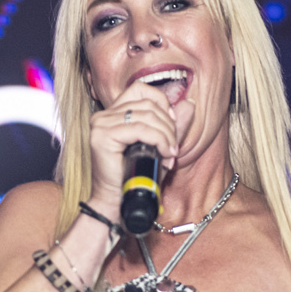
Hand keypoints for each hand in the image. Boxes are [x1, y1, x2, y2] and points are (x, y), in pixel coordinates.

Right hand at [85, 80, 179, 211]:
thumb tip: (189, 103)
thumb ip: (173, 125)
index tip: (171, 127)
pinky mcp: (102, 136)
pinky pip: (141, 129)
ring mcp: (101, 125)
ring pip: (147, 115)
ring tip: (170, 154)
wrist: (118, 202)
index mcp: (112, 113)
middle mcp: (103, 116)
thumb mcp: (160, 147)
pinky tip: (164, 155)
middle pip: (147, 103)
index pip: (140, 89)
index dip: (161, 103)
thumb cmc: (136, 177)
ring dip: (166, 136)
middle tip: (173, 148)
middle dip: (169, 125)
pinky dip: (159, 141)